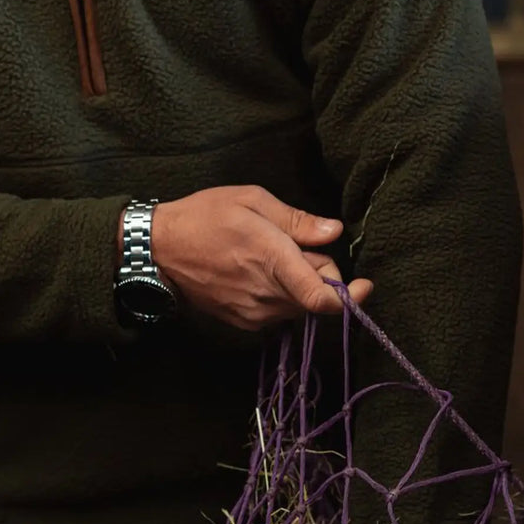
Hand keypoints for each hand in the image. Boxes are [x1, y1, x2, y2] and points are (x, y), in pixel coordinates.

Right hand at [149, 186, 372, 329]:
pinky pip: (278, 312)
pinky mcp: (243, 322)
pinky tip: (256, 272)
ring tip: (269, 256)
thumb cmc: (205, 216)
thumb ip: (297, 221)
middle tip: (296, 244)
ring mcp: (253, 313)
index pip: (320, 297)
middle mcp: (266, 294)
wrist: (159, 249)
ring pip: (298, 306)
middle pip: (315, 298)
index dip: (349, 297)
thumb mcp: (252, 201)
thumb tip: (334, 232)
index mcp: (272, 261)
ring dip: (299, 285)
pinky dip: (280, 294)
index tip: (364, 285)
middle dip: (319, 273)